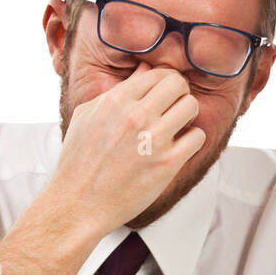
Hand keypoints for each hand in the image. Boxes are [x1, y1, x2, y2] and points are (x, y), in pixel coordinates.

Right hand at [50, 62, 205, 235]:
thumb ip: (117, 91)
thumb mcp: (87, 116)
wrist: (78, 204)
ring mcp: (153, 139)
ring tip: (176, 128)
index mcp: (116, 100)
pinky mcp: (167, 164)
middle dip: (178, 95)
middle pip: (178, 84)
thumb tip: (144, 70)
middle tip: (172, 110)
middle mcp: (136, 116)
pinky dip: (191, 141)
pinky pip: (197, 137)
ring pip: (192, 107)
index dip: (164, 83)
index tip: (162, 96)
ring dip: (187, 116)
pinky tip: (178, 148)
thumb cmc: (78, 162)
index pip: (158, 73)